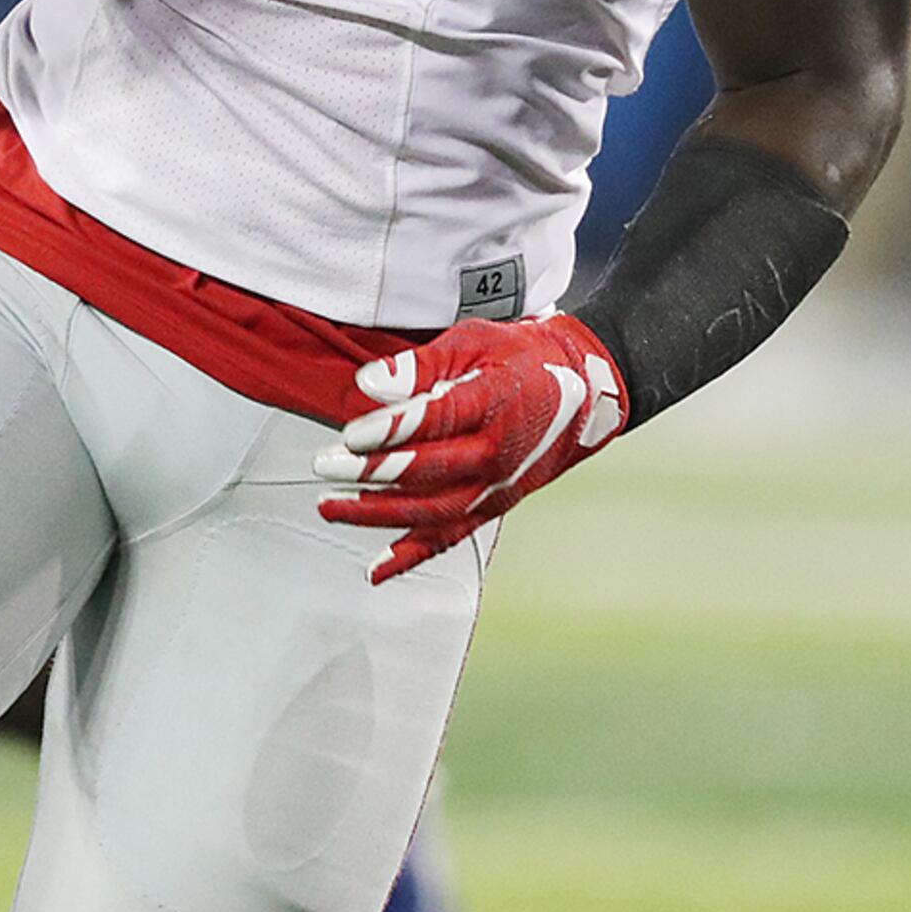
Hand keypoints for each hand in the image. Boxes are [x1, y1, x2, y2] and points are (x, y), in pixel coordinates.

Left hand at [314, 314, 627, 582]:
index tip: (352, 433)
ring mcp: (495, 487)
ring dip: (375, 514)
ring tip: (330, 507)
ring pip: (430, 511)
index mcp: (495, 403)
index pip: (435, 422)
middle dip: (370, 472)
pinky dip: (410, 557)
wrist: (584, 393)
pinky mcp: (493, 507)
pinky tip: (375, 571)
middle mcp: (496, 453)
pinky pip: (448, 537)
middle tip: (325, 464)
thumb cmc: (522, 358)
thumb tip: (369, 384)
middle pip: (426, 471)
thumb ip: (420, 364)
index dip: (391, 430)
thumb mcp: (475, 340)